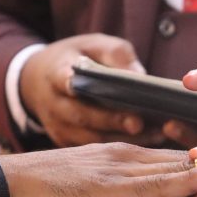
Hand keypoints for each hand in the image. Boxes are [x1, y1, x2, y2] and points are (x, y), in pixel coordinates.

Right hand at [20, 33, 162, 146]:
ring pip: (91, 138)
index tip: (81, 87)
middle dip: (111, 121)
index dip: (70, 83)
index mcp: (55, 73)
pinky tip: (148, 142)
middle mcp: (53, 104)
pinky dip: (122, 149)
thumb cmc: (78, 58)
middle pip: (82, 115)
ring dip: (123, 139)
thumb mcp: (95, 45)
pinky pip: (96, 150)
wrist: (41, 80)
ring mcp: (59, 127)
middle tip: (138, 123)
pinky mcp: (68, 143)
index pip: (61, 78)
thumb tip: (139, 76)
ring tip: (155, 135)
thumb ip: (116, 55)